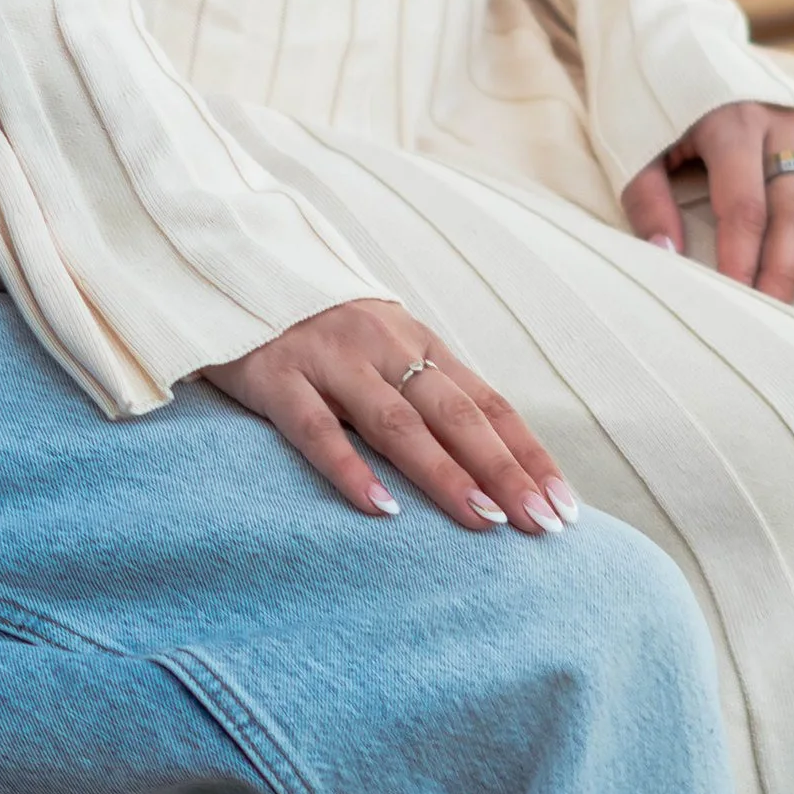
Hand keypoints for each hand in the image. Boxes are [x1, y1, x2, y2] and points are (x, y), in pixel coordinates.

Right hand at [206, 298, 574, 534]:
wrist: (229, 267)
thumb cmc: (317, 327)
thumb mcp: (381, 347)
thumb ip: (425, 391)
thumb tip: (491, 464)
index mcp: (418, 342)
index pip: (489, 404)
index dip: (529, 455)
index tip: (565, 507)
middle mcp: (383, 346)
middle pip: (457, 415)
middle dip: (505, 472)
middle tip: (543, 526)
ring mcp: (330, 359)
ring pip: (397, 423)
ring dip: (446, 475)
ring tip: (485, 522)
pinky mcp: (275, 375)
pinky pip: (317, 429)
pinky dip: (352, 470)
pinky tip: (383, 510)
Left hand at [622, 103, 793, 304]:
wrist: (677, 41)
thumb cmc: (654, 104)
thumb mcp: (633, 143)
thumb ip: (647, 198)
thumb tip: (666, 255)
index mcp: (727, 125)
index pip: (742, 204)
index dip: (742, 254)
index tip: (740, 298)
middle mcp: (775, 121)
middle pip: (792, 203)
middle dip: (787, 263)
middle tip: (784, 314)